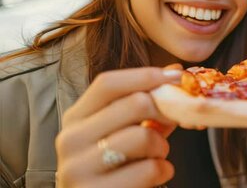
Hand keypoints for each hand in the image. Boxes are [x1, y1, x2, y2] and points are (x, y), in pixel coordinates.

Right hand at [55, 67, 181, 187]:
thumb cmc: (113, 166)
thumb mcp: (122, 131)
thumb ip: (144, 105)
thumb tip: (175, 71)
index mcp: (75, 118)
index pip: (108, 83)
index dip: (146, 76)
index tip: (176, 76)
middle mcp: (70, 139)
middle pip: (134, 104)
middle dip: (164, 112)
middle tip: (173, 123)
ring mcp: (78, 169)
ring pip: (143, 136)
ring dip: (162, 147)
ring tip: (157, 156)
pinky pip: (149, 169)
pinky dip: (163, 170)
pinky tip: (157, 175)